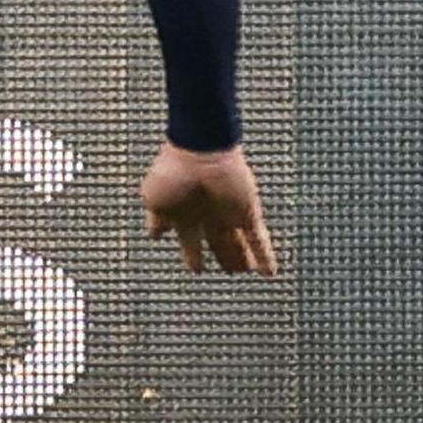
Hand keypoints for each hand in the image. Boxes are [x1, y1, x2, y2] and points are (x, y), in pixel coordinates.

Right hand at [141, 141, 279, 275]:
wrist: (198, 150)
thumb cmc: (171, 170)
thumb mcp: (153, 198)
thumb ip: (156, 219)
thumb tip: (156, 235)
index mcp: (184, 213)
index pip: (191, 240)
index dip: (193, 255)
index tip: (197, 269)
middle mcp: (207, 214)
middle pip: (219, 242)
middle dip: (225, 257)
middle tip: (232, 271)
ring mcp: (229, 212)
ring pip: (239, 242)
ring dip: (243, 259)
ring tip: (247, 270)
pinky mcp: (247, 211)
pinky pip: (259, 239)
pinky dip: (265, 256)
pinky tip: (269, 273)